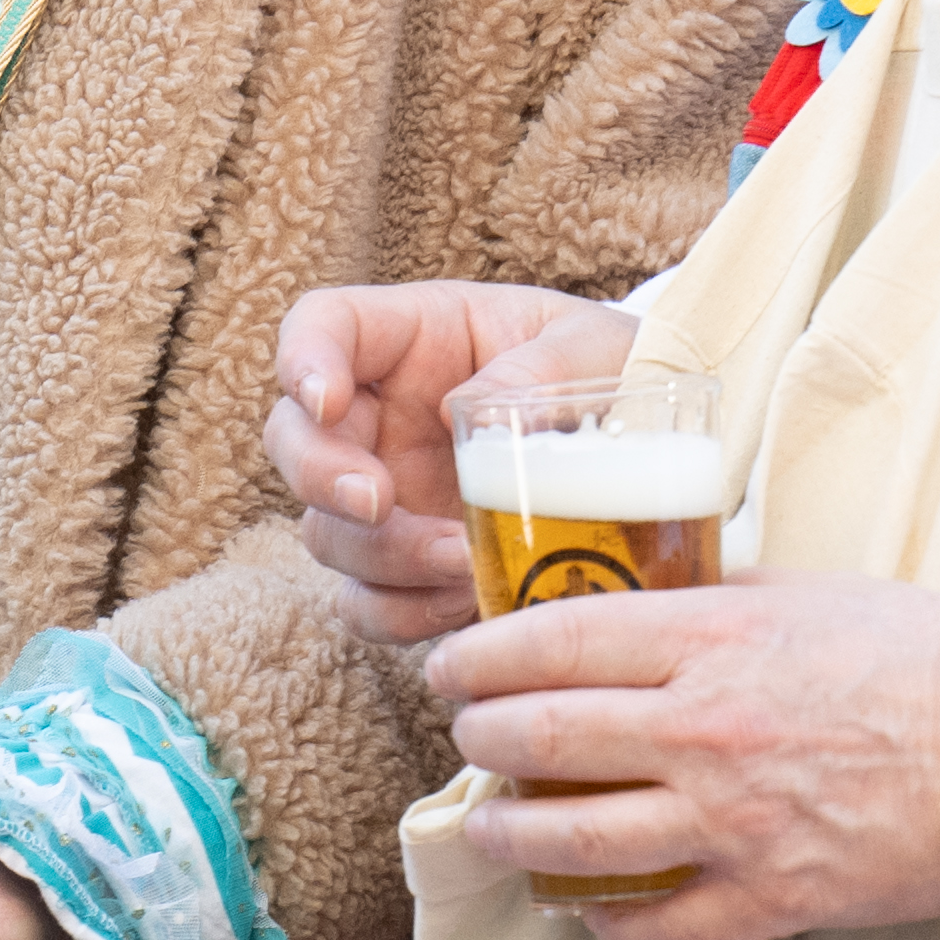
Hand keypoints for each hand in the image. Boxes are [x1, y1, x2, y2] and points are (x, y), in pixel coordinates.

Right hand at [269, 278, 628, 642]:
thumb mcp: (595, 347)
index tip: (327, 401)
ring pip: (326, 530)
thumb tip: (470, 408)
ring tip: (459, 561)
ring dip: (379, 555)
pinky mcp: (411, 565)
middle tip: (378, 502)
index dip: (303, 359)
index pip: (324, 326)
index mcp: (415, 338)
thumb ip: (541, 365)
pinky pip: (368, 601)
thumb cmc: (609, 372)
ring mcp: (390, 494)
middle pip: (294, 437)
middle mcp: (382, 417)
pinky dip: (398, 614)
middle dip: (322, 475)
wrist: (645, 450)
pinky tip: (457, 605)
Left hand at [419, 568, 939, 939]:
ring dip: (512, 834)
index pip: (551, 643)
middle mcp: (705, 732)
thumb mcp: (812, 591)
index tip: (454, 664)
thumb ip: (719, 599)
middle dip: (480, 735)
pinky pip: (659, 929)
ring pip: (576, 841)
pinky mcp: (771, 898)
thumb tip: (646, 604)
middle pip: (541, 737)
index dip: (480, 656)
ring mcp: (733, 824)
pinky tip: (587, 908)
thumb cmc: (935, 659)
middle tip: (464, 732)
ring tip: (490, 825)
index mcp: (713, 639)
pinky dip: (608, 925)